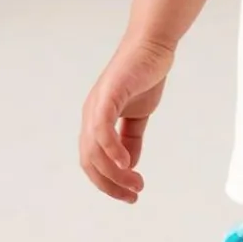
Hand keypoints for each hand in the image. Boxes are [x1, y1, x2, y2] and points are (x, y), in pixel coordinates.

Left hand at [80, 37, 173, 203]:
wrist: (153, 45)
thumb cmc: (144, 75)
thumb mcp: (138, 114)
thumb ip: (131, 138)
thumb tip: (129, 165)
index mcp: (95, 120)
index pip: (92, 160)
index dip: (107, 182)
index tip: (129, 195)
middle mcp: (90, 115)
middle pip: (89, 161)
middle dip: (109, 184)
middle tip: (133, 195)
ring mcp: (97, 105)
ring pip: (95, 150)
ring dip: (114, 173)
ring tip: (135, 183)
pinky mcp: (109, 95)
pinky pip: (102, 128)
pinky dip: (111, 149)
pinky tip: (126, 163)